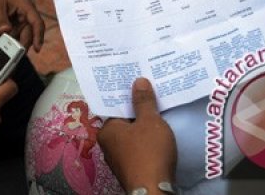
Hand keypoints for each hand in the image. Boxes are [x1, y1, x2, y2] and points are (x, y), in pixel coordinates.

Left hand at [0, 0, 44, 50]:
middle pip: (30, 34)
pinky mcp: (18, 26)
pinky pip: (17, 36)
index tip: (37, 48)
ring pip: (24, 37)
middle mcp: (28, 16)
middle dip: (24, 45)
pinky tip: (6, 48)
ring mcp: (23, 21)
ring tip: (10, 54)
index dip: (38, 36)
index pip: (36, 23)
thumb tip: (4, 31)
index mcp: (27, 8)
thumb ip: (0, 19)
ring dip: (18, 45)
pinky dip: (13, 42)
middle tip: (15, 56)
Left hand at [98, 78, 175, 192]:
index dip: (129, 97)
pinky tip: (158, 140)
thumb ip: (144, 101)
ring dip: (143, 129)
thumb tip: (138, 80)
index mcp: (106, 129)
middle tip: (152, 98)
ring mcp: (117, 159)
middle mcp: (107, 144)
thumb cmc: (149, 151)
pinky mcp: (129, 171)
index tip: (140, 87)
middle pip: (124, 122)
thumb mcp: (150, 121)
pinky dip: (146, 144)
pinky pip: (137, 151)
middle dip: (137, 113)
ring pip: (131, 137)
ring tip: (158, 116)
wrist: (153, 190)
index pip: (116, 108)